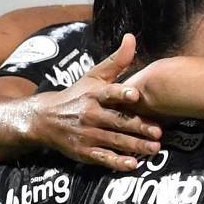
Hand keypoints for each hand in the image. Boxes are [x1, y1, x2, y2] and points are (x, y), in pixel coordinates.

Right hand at [31, 35, 161, 171]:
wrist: (45, 118)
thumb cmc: (77, 94)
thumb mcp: (93, 75)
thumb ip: (116, 61)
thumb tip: (131, 37)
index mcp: (94, 94)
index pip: (109, 93)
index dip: (121, 94)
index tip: (135, 95)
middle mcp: (90, 114)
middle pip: (117, 121)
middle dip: (138, 127)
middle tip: (158, 132)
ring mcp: (87, 134)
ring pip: (114, 141)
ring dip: (135, 146)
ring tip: (155, 149)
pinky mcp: (85, 151)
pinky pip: (103, 158)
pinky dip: (117, 163)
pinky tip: (133, 165)